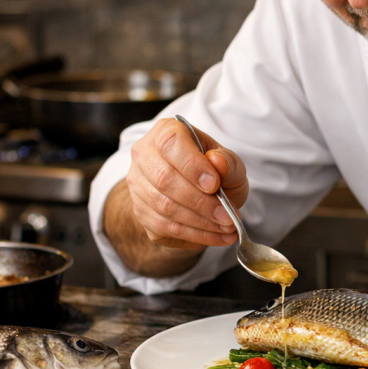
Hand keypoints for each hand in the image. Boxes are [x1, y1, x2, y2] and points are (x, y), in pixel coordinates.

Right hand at [124, 117, 247, 249]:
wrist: (198, 191)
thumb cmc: (214, 171)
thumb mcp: (230, 163)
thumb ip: (229, 162)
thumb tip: (218, 162)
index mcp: (166, 132)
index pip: (170, 143)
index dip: (192, 166)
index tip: (214, 185)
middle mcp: (144, 155)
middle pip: (165, 179)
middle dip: (201, 202)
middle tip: (228, 216)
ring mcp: (138, 185)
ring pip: (164, 207)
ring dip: (200, 222)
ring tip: (228, 228)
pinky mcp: (140, 211)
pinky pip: (164, 227)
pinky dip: (194, 235)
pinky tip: (217, 237)